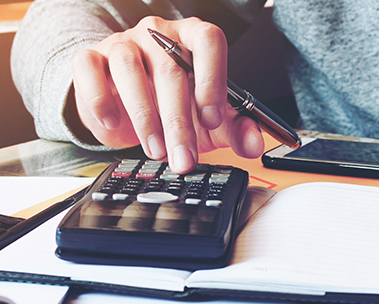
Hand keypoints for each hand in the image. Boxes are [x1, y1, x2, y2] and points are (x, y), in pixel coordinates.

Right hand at [69, 16, 265, 172]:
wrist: (125, 106)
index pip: (208, 40)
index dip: (212, 78)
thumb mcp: (210, 122)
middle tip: (185, 158)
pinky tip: (113, 122)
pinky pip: (89, 69)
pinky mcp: (91, 57)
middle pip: (171, 70)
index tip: (212, 118)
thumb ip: (237, 130)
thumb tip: (255, 144)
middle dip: (179, 123)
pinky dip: (100, 99)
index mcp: (193, 39)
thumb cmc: (173, 106)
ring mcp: (123, 43)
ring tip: (156, 151)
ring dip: (145, 118)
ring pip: (131, 71)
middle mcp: (158, 35)